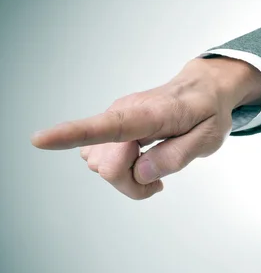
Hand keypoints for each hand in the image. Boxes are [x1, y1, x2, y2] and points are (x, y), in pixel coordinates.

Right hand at [30, 57, 260, 199]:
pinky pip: (104, 161)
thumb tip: (141, 173)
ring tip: (157, 163)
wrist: (203, 89)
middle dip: (130, 183)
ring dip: (128, 177)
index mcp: (150, 114)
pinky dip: (123, 170)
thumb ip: (176, 156)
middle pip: (106, 168)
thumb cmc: (208, 112)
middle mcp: (124, 112)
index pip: (109, 125)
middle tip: (160, 181)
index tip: (40, 139)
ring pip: (102, 167)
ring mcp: (115, 119)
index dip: (72, 134)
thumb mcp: (208, 138)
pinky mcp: (112, 127)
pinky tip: (143, 160)